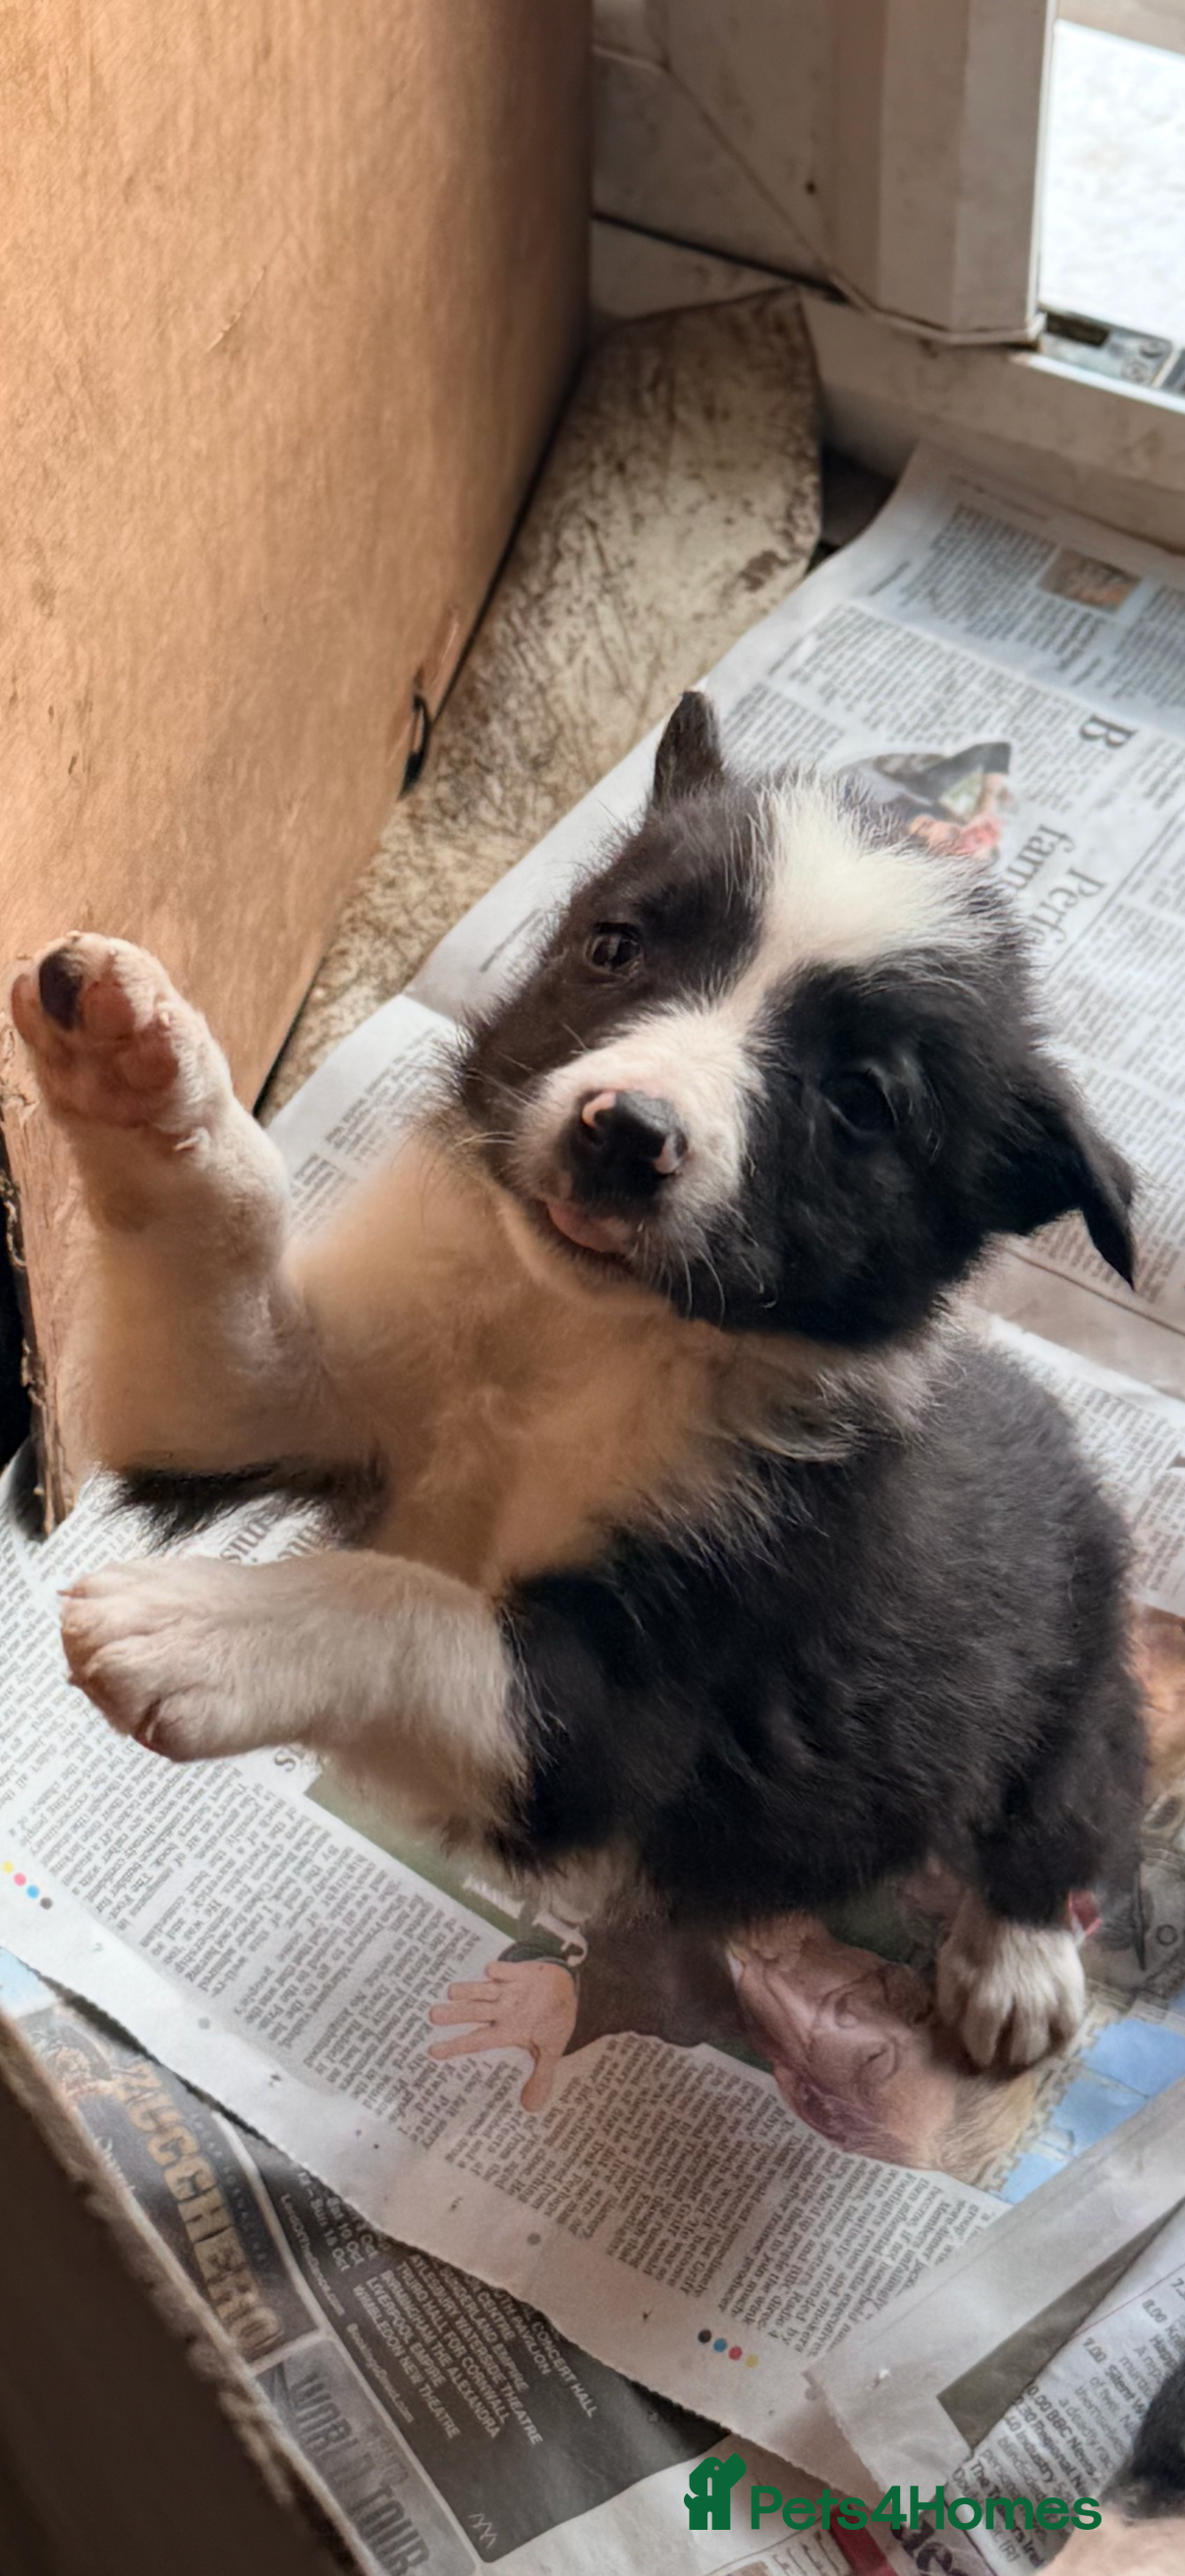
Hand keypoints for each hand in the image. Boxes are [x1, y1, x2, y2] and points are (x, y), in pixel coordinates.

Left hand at [428, 1958, 577, 2109]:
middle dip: (456, 2014)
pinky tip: (490, 1970)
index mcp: (508, 2031)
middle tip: (433, 2016)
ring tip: (452, 1991)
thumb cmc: (551, 2020)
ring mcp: (509, 1991)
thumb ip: (541, 2077)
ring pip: (485, 1991)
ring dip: (470, 1990)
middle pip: (475, 2013)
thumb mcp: (550, 2051)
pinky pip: (508, 1972)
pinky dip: (500, 1971)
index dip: (456, 2046)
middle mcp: (502, 2010)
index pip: (478, 2041)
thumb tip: (531, 2108)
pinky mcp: (520, 1973)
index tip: (433, 2052)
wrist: (564, 1988)